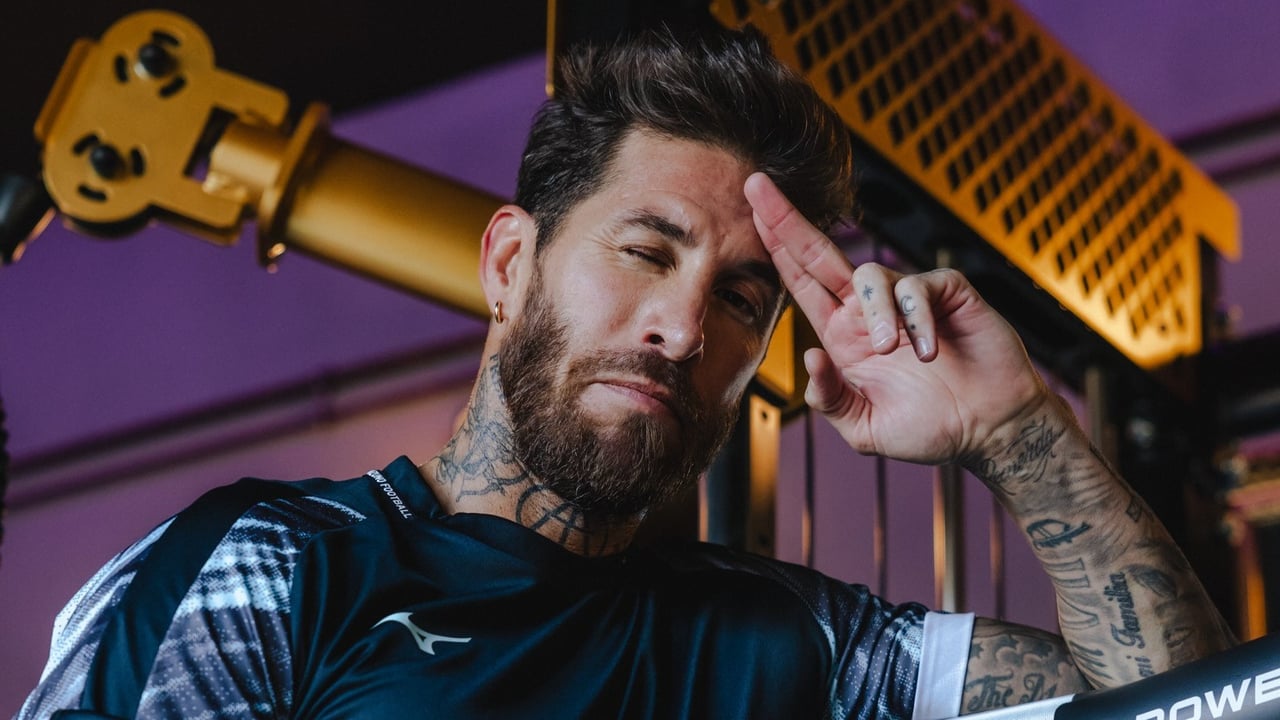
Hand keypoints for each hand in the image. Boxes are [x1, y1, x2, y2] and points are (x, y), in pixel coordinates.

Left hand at [744, 172, 1051, 464]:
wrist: (990, 429)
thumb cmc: (930, 428)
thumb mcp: (865, 428)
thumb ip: (831, 400)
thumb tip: (810, 356)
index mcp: (842, 336)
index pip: (800, 282)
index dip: (776, 249)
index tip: (749, 212)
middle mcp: (869, 310)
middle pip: (819, 253)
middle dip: (787, 220)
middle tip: (756, 186)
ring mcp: (906, 297)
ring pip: (870, 275)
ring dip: (876, 312)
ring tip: (892, 350)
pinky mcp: (946, 292)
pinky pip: (919, 288)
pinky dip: (920, 320)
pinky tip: (930, 352)